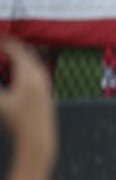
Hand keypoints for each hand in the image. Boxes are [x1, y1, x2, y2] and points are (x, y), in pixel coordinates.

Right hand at [0, 39, 56, 160]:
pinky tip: (18, 69)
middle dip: (13, 46)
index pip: (17, 50)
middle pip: (27, 53)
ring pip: (34, 62)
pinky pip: (37, 71)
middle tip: (1, 41)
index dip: (5, 42)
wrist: (38, 138)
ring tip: (7, 50)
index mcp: (29, 75)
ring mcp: (46, 84)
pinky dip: (26, 65)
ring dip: (21, 55)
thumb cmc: (16, 122)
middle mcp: (41, 77)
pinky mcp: (47, 92)